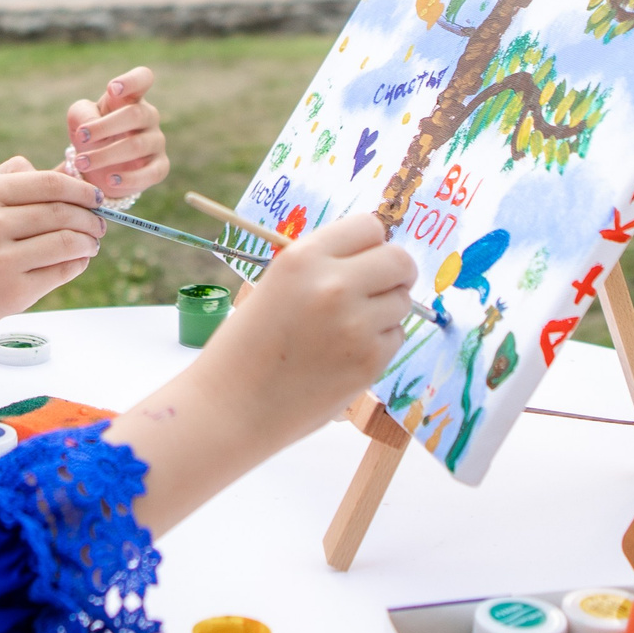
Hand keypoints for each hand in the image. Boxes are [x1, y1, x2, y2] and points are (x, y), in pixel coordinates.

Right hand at [0, 158, 104, 351]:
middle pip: (63, 211)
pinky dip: (76, 264)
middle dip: (91, 217)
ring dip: (89, 242)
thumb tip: (65, 174)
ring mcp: (1, 260)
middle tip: (99, 224)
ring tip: (91, 244)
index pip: (49, 182)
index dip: (82, 189)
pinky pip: (60, 271)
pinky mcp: (11, 293)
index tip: (95, 197)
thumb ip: (11, 182)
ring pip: (67, 241)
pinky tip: (76, 262)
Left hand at [64, 66, 168, 199]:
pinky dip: (130, 178)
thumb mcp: (79, 119)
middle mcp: (148, 116)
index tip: (112, 89)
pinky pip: (151, 172)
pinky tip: (110, 180)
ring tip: (82, 163)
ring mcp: (156, 142)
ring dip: (106, 155)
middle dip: (105, 126)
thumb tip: (90, 126)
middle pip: (135, 114)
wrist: (99, 169)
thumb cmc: (92, 134)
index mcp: (131, 98)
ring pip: (137, 145)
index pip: (143, 78)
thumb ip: (81, 114)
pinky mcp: (160, 167)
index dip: (132, 81)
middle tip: (81, 137)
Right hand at [188, 215, 415, 451]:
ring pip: (402, 301)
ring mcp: (356, 325)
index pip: (369, 227)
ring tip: (346, 329)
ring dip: (385, 311)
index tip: (365, 258)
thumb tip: (373, 254)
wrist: (232, 405)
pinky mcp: (369, 362)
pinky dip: (379, 344)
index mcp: (303, 257)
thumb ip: (323, 266)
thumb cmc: (248, 344)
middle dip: (394, 273)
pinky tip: (344, 355)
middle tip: (378, 288)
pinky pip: (396, 337)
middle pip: (399, 260)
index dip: (370, 244)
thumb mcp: (277, 284)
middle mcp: (333, 285)